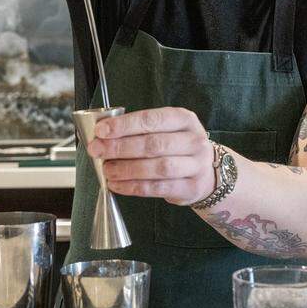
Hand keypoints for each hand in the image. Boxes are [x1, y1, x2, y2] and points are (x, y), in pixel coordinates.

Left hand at [86, 107, 215, 205]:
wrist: (209, 174)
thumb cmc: (179, 147)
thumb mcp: (167, 130)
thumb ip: (140, 130)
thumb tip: (104, 135)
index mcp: (184, 119)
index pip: (152, 119)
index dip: (125, 125)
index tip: (101, 131)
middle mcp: (194, 140)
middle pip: (153, 144)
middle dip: (120, 147)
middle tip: (98, 151)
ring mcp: (196, 165)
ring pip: (157, 167)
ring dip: (127, 169)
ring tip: (107, 170)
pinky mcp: (191, 187)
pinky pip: (158, 188)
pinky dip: (134, 187)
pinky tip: (118, 185)